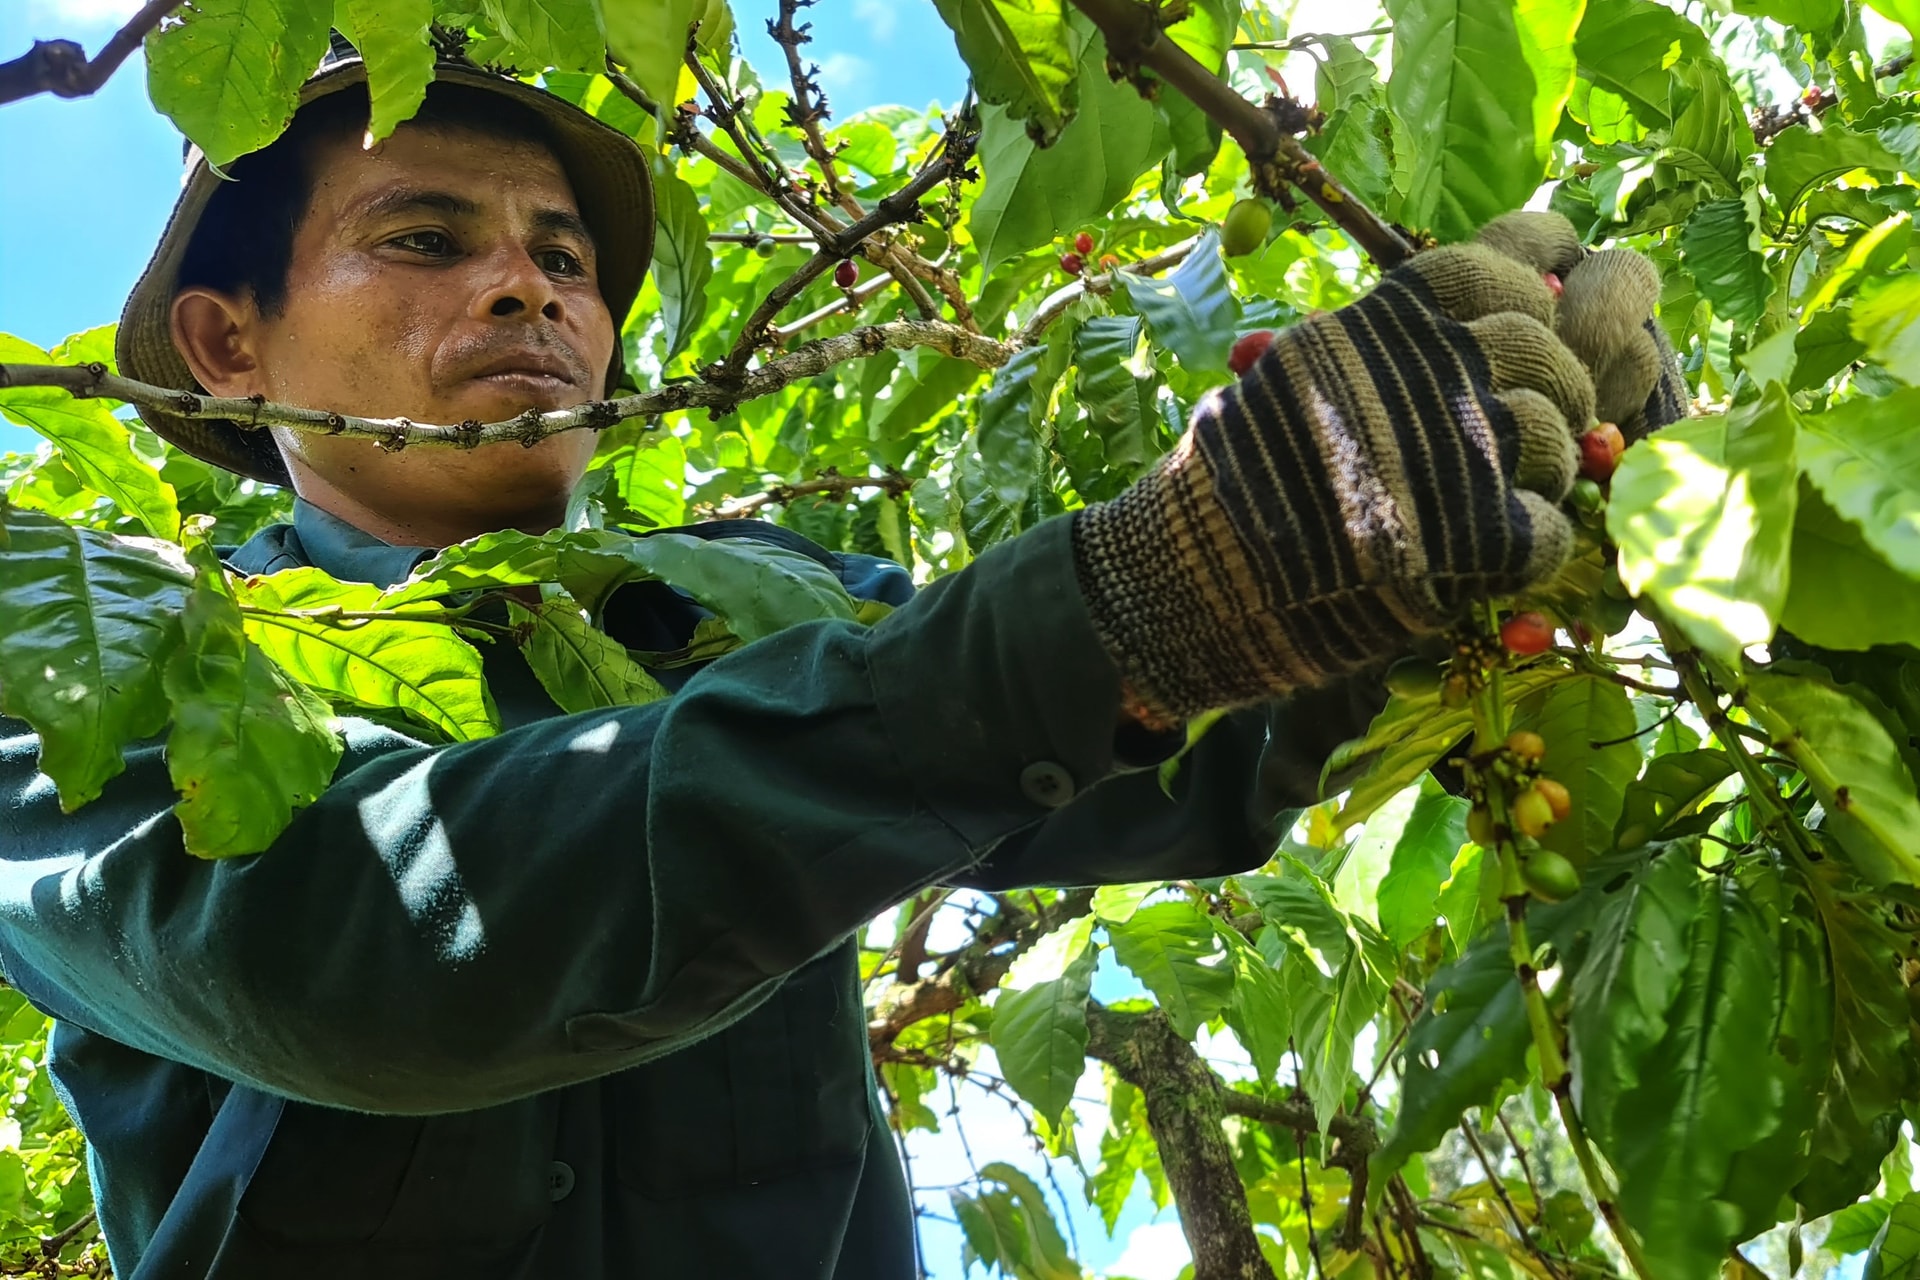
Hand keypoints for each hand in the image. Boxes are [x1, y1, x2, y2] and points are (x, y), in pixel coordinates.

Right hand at [1073, 213, 1665, 726]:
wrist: (1197, 572)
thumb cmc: (1232, 471)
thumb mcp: (1299, 371)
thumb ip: (1380, 344)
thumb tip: (1462, 317)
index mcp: (1394, 319)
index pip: (1515, 263)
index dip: (1543, 280)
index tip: (1551, 298)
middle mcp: (1440, 370)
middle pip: (1551, 353)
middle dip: (1555, 387)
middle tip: (1537, 419)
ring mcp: (1469, 454)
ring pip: (1559, 439)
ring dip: (1544, 469)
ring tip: (1507, 492)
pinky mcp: (1488, 541)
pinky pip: (1553, 529)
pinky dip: (1531, 545)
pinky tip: (1491, 554)